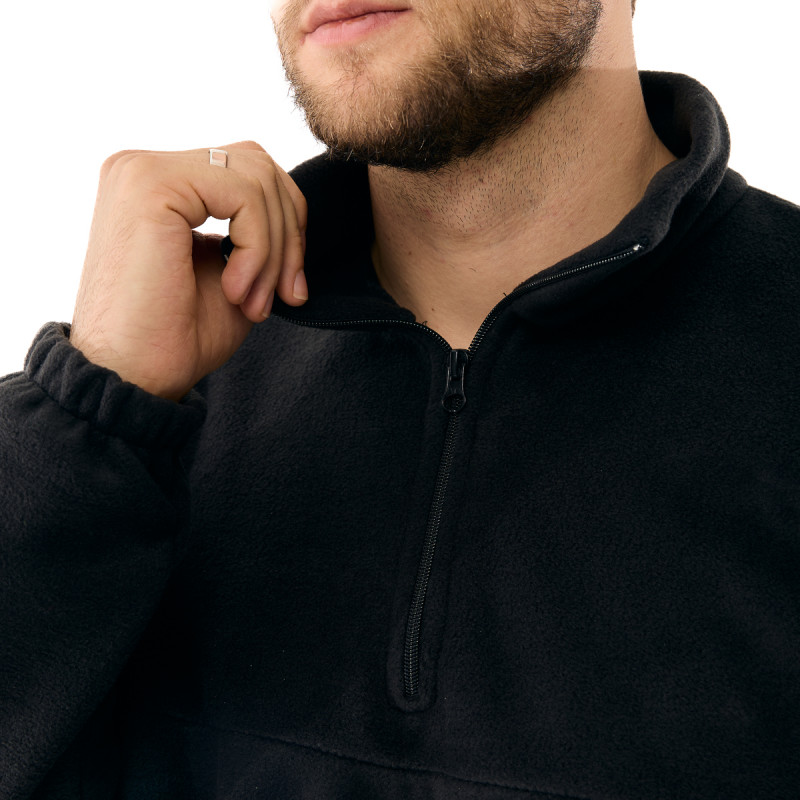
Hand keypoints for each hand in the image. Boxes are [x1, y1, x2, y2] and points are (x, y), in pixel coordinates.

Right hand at [70, 141, 306, 400]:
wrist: (133, 379)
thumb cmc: (176, 338)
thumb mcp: (234, 274)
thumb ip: (257, 233)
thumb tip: (295, 214)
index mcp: (161, 186)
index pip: (249, 172)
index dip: (288, 227)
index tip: (290, 289)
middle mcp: (145, 168)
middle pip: (258, 165)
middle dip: (290, 234)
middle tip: (285, 295)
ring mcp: (144, 171)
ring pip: (257, 179)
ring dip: (275, 249)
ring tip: (255, 302)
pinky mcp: (151, 185)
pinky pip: (244, 195)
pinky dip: (259, 247)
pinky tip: (236, 291)